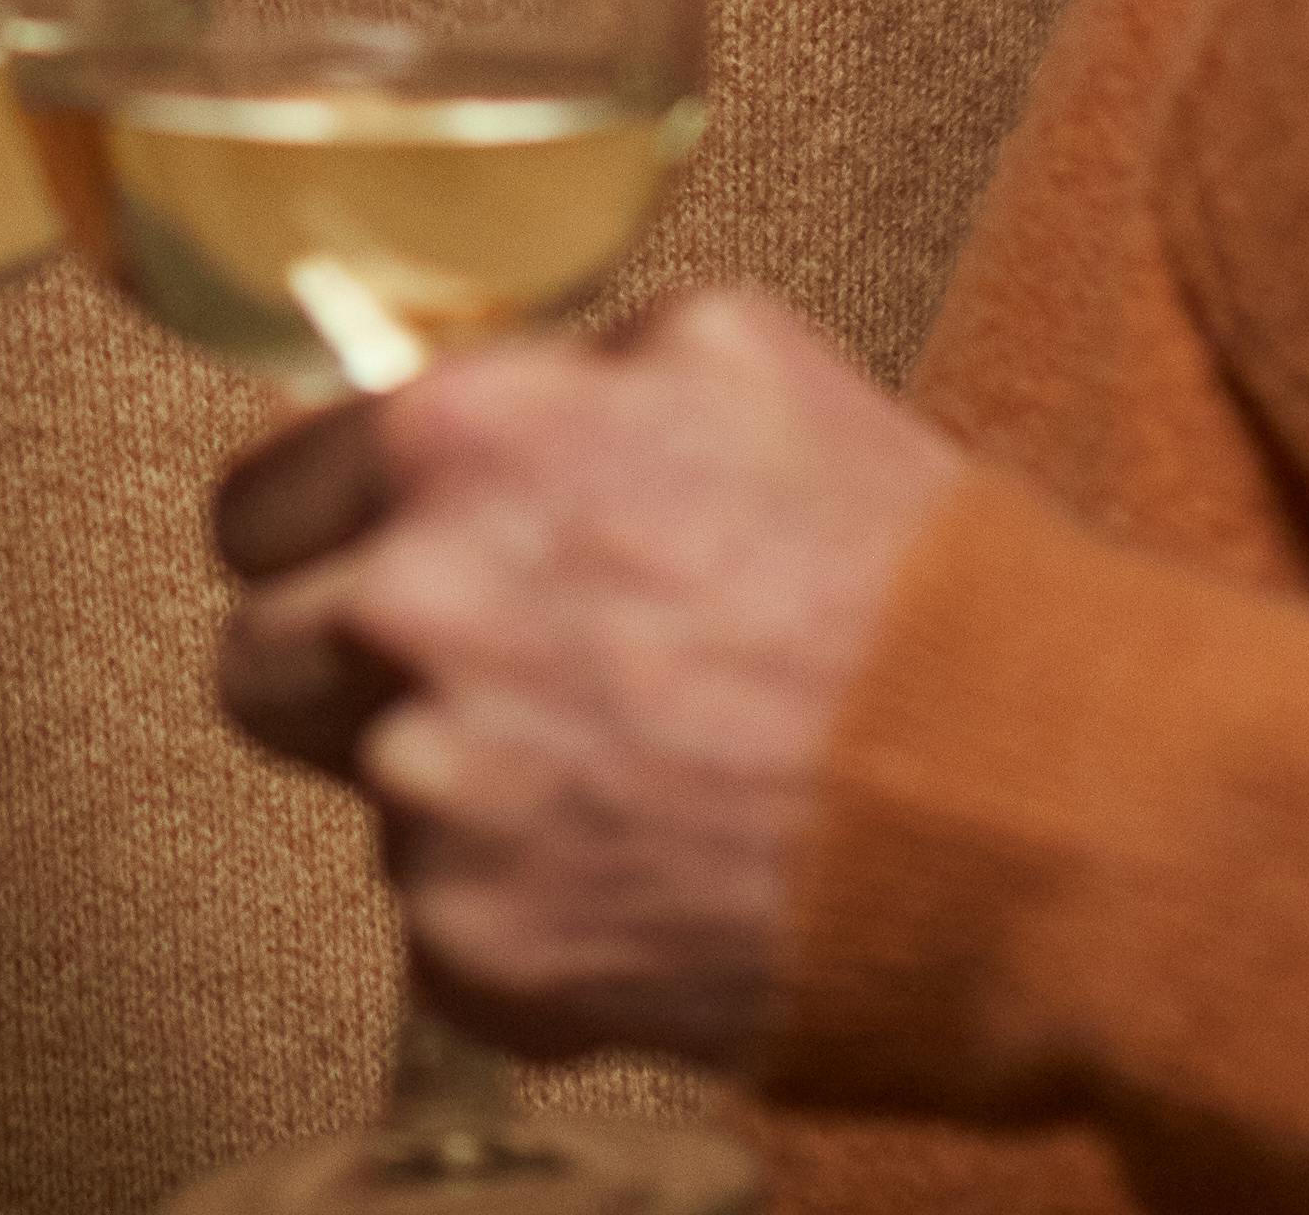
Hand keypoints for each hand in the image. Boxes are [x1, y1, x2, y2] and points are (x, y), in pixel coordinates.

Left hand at [211, 287, 963, 1069]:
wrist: (1049, 811)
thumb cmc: (922, 583)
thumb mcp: (746, 358)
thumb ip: (566, 370)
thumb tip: (484, 397)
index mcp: (459, 439)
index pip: (258, 497)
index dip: (320, 531)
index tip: (363, 559)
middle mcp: (415, 607)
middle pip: (261, 654)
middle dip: (352, 665)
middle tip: (492, 677)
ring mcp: (438, 792)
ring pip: (359, 794)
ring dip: (449, 789)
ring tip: (615, 775)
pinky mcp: (482, 949)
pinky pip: (442, 925)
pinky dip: (525, 914)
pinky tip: (651, 870)